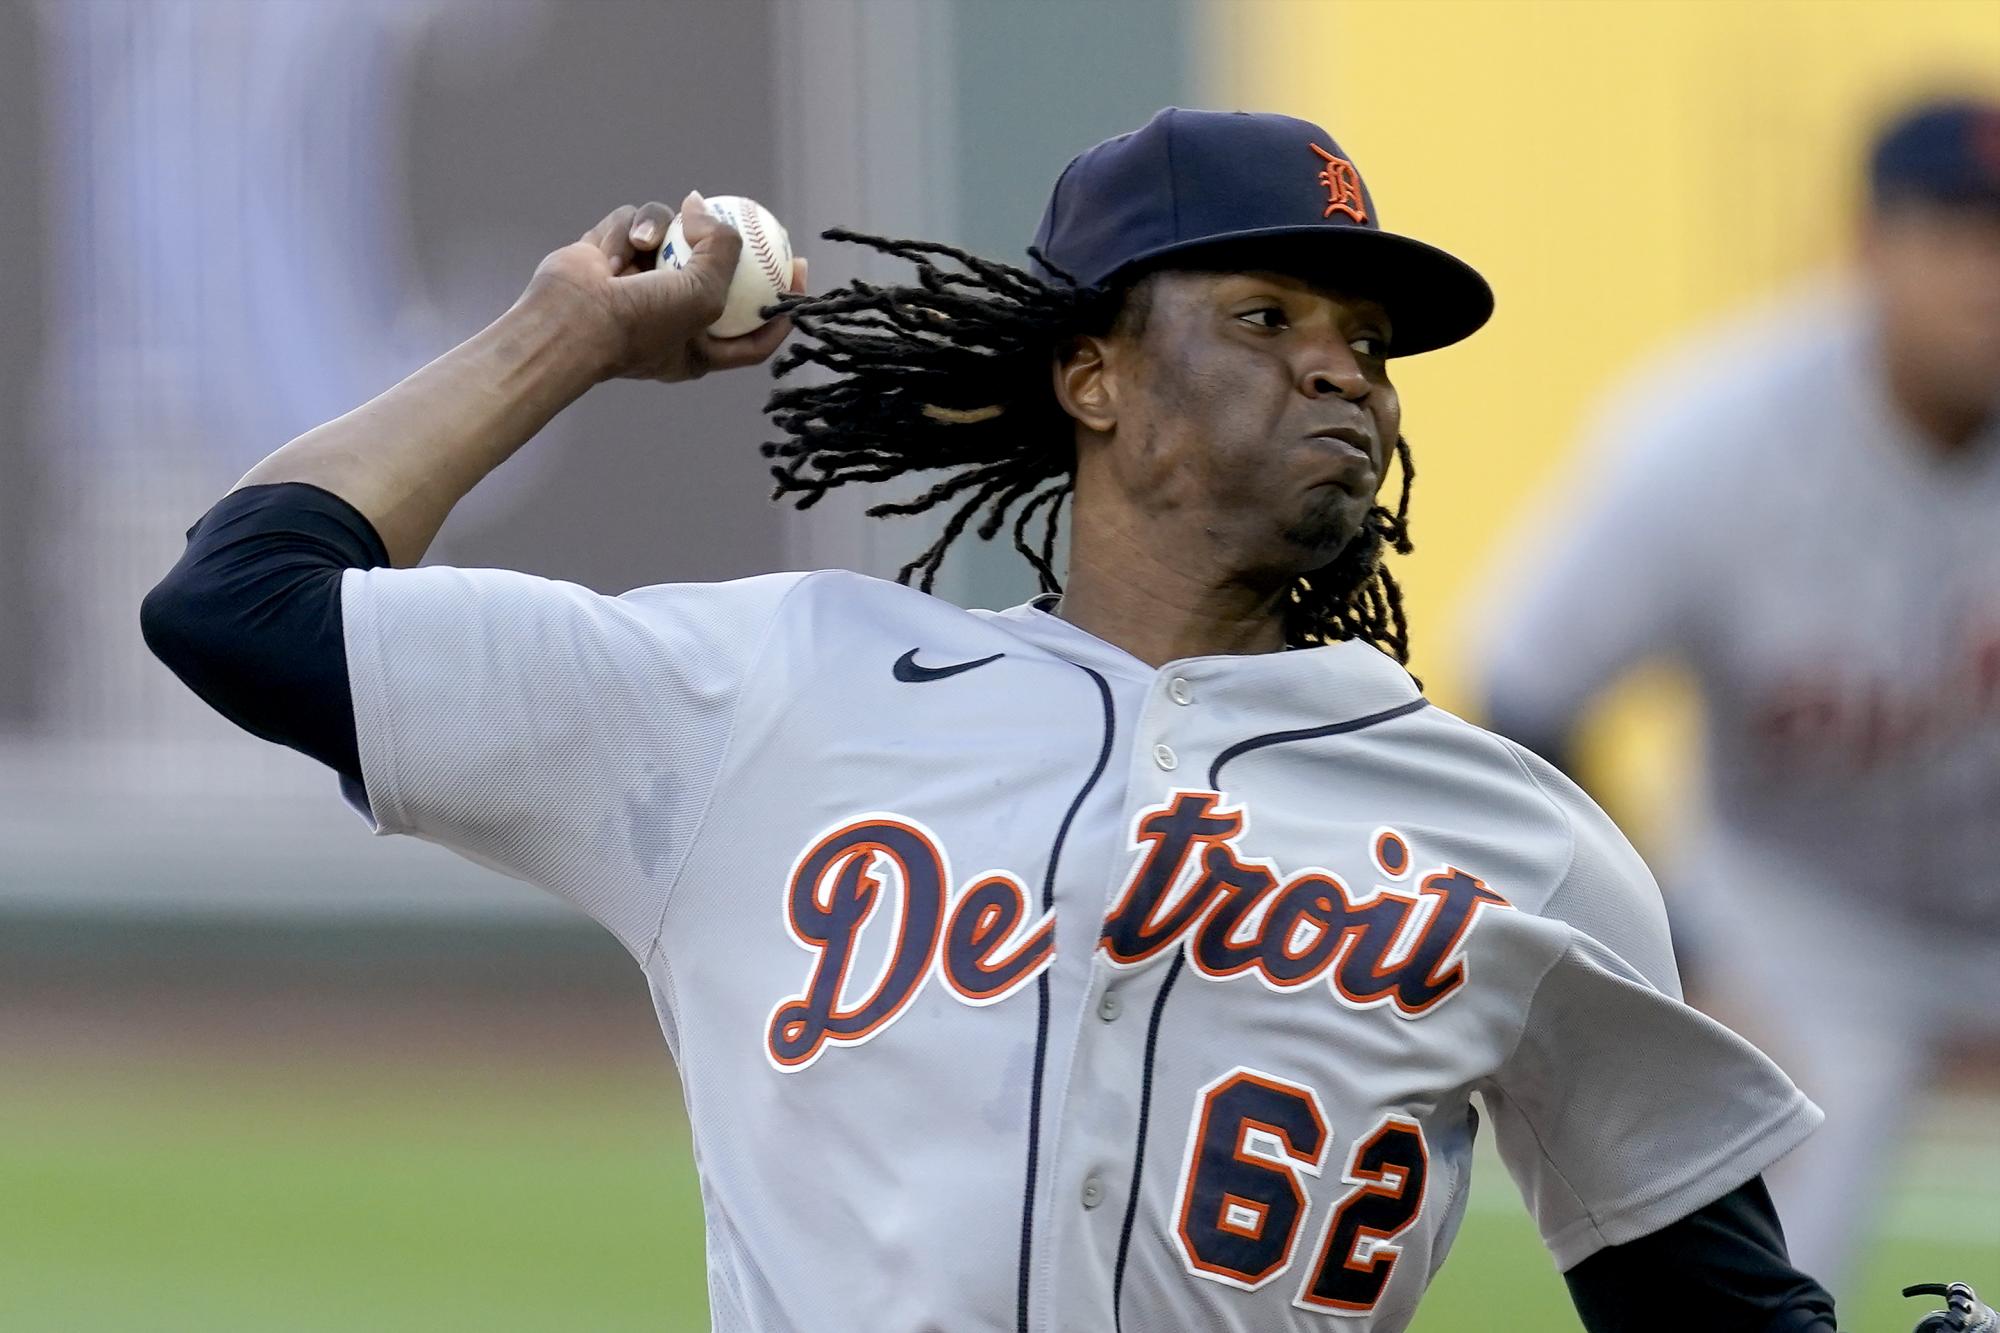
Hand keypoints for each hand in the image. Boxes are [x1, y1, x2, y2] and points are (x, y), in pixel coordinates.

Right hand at [524, 192, 806, 383]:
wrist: (567, 325)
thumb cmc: (640, 324)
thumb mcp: (705, 294)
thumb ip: (724, 249)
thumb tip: (703, 209)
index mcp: (697, 348)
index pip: (753, 333)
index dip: (781, 305)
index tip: (799, 271)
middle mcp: (668, 317)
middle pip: (713, 274)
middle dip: (729, 247)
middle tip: (753, 219)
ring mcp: (636, 285)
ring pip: (670, 236)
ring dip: (660, 231)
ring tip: (647, 241)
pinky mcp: (607, 257)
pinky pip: (631, 227)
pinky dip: (625, 233)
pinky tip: (614, 251)